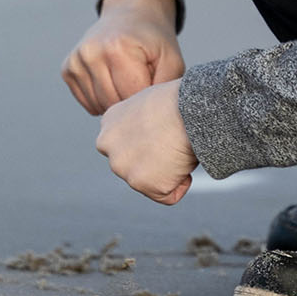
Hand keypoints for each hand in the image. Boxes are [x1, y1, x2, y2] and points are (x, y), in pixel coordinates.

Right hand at [61, 0, 185, 115]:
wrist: (130, 13)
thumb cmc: (153, 39)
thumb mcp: (171, 59)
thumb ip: (166, 87)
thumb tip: (152, 114)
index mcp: (117, 48)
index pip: (131, 97)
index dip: (146, 98)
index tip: (154, 85)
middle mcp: (91, 53)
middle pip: (113, 104)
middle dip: (131, 101)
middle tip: (142, 82)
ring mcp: (76, 61)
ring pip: (99, 107)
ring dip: (116, 103)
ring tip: (128, 81)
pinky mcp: (68, 69)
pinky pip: (88, 103)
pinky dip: (103, 100)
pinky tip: (114, 82)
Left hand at [95, 79, 196, 204]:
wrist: (189, 109)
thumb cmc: (180, 100)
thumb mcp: (149, 104)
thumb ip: (140, 122)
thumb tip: (153, 134)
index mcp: (109, 121)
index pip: (126, 144)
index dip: (149, 142)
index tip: (163, 132)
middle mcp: (107, 144)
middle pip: (134, 165)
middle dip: (154, 161)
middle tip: (173, 142)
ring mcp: (122, 166)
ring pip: (150, 181)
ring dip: (168, 172)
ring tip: (178, 148)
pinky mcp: (141, 183)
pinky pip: (168, 195)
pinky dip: (181, 184)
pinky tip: (183, 161)